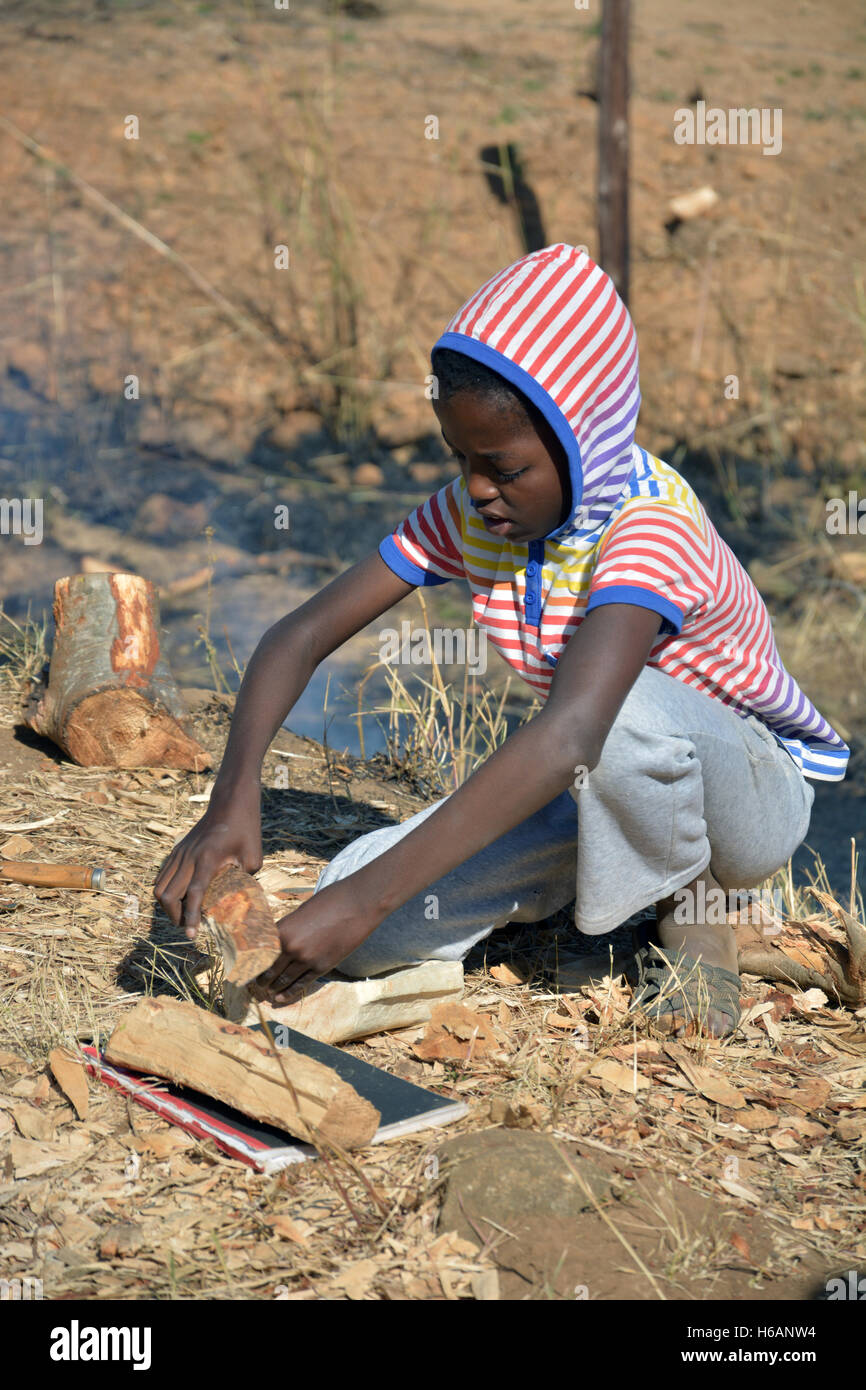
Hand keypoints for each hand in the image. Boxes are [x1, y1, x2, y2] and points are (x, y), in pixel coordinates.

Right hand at [154, 778, 261, 935]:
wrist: (230, 803)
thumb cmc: (246, 829)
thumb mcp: (252, 858)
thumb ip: (243, 882)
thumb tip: (238, 903)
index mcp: (208, 859)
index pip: (194, 893)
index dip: (191, 917)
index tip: (191, 935)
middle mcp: (189, 857)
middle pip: (168, 895)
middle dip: (175, 916)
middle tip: (189, 926)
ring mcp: (179, 853)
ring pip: (159, 887)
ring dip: (168, 906)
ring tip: (183, 915)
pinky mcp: (176, 851)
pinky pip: (162, 877)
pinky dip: (166, 892)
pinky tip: (180, 898)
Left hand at [255, 878, 382, 1002]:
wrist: (357, 905)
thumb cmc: (330, 901)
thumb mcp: (301, 912)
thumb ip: (289, 928)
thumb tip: (280, 941)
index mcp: (282, 929)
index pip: (260, 953)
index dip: (251, 965)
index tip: (246, 971)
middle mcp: (290, 946)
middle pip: (269, 969)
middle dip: (261, 980)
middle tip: (254, 986)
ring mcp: (306, 958)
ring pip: (284, 979)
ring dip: (274, 988)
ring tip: (267, 993)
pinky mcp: (322, 966)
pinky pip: (301, 983)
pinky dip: (289, 992)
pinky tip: (280, 998)